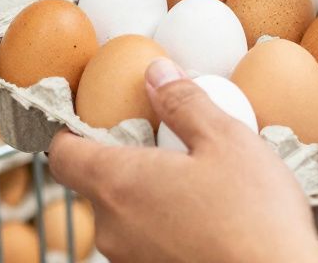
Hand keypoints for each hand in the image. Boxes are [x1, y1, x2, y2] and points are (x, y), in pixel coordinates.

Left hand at [48, 59, 317, 262]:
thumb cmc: (255, 217)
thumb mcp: (226, 140)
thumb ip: (184, 103)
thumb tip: (157, 74)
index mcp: (118, 184)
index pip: (62, 154)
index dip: (71, 132)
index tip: (93, 119)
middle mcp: (113, 228)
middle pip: (96, 184)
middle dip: (126, 161)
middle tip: (165, 144)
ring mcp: (131, 260)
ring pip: (124, 217)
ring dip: (149, 196)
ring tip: (197, 183)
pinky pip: (147, 243)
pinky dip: (166, 225)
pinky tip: (208, 219)